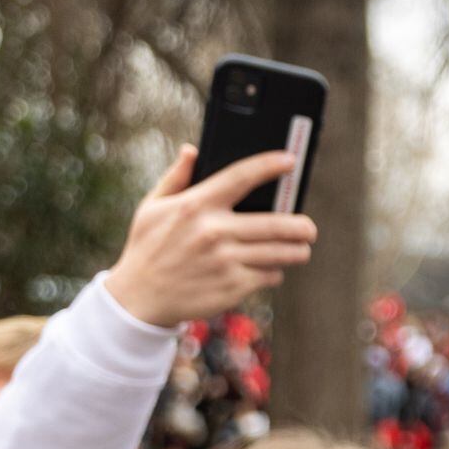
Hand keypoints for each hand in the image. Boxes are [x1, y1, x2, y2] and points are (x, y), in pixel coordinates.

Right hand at [100, 147, 318, 325]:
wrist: (139, 298)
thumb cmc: (148, 247)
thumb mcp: (152, 208)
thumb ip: (176, 178)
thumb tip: (192, 151)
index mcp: (195, 206)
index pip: (240, 177)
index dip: (268, 166)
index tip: (290, 160)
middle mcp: (214, 232)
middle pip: (277, 224)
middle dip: (302, 227)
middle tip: (309, 228)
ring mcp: (226, 261)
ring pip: (282, 253)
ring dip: (297, 251)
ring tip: (300, 248)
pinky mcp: (234, 286)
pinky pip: (270, 275)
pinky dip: (274, 271)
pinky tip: (269, 268)